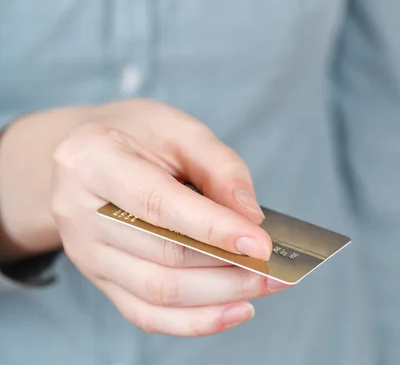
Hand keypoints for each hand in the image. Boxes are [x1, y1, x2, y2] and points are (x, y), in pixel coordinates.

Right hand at [51, 99, 285, 335]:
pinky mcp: (97, 276)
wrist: (89, 150)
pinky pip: (145, 313)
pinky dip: (193, 320)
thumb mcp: (178, 127)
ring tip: (265, 286)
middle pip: (159, 254)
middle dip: (225, 267)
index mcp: (91, 159)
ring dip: (218, 296)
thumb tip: (251, 219)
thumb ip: (218, 167)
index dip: (211, 227)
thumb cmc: (137, 133)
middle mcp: (77, 210)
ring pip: (155, 292)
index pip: (156, 202)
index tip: (261, 243)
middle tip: (277, 270)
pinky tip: (234, 308)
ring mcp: (84, 250)